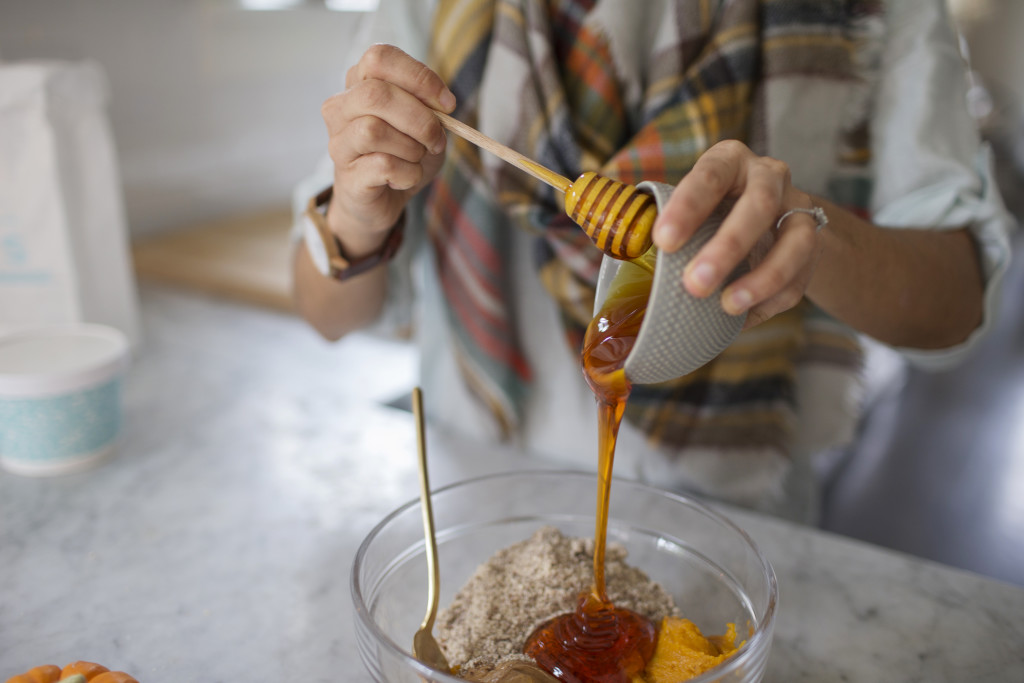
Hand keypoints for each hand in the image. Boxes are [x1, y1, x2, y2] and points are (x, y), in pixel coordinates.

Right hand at [322, 44, 454, 256]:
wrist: (383, 201)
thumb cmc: (402, 155)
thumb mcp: (424, 125)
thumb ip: (430, 107)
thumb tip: (442, 105)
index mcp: (359, 84)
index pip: (379, 58)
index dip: (418, 77)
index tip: (447, 104)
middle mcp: (340, 109)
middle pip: (375, 94)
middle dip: (419, 118)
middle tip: (435, 139)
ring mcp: (338, 143)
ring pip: (374, 130)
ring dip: (411, 148)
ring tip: (417, 158)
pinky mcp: (347, 176)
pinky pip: (382, 165)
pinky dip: (408, 173)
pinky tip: (406, 177)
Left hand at [651, 140, 823, 328]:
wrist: (770, 216)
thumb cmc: (711, 211)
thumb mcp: (687, 204)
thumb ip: (655, 219)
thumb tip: (617, 244)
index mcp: (728, 161)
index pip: (710, 174)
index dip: (687, 206)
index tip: (663, 241)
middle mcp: (769, 177)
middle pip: (758, 205)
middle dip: (727, 247)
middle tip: (694, 283)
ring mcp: (797, 210)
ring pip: (794, 242)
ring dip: (761, 278)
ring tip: (727, 306)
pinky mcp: (812, 247)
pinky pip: (799, 278)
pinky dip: (771, 301)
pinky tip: (742, 317)